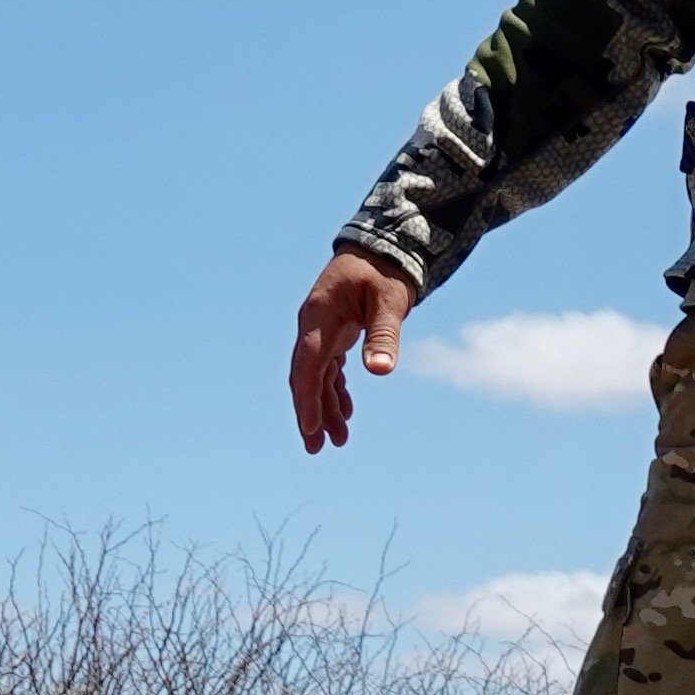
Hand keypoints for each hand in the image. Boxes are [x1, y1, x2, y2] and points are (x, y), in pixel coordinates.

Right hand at [291, 251, 410, 455]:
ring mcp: (321, 329)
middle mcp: (313, 325)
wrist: (383, 245)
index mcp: (319, 317)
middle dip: (309, 413)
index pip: (308, 365)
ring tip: (338, 441)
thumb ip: (384, 335)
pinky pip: (328, 368)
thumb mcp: (389, 302)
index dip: (307, 399)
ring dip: (325, 407)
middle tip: (315, 449)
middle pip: (305, 376)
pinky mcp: (334, 332)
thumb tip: (381, 371)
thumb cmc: (386, 271)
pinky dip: (335, 391)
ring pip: (316, 376)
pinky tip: (346, 413)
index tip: (310, 429)